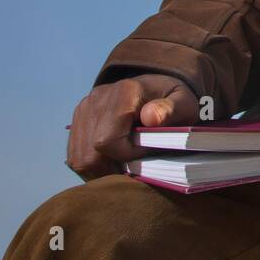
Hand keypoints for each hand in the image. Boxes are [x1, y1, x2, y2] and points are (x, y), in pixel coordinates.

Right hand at [65, 73, 200, 180]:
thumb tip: (151, 117)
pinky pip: (75, 154)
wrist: (156, 88)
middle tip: (134, 169)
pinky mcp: (78, 119)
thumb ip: (172, 110)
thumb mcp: (184, 103)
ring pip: (79, 158)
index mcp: (124, 93)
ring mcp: (83, 109)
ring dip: (100, 171)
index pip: (107, 141)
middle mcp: (97, 99)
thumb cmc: (173, 101)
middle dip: (112, 170)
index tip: (146, 153)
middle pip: (89, 155)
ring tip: (123, 168)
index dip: (126, 156)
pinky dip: (92, 166)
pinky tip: (112, 163)